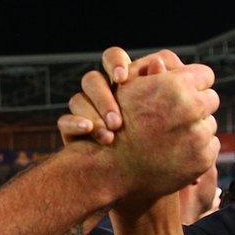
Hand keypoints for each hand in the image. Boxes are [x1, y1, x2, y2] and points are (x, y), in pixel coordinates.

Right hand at [58, 48, 185, 145]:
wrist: (149, 175)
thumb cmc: (165, 139)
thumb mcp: (170, 113)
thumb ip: (164, 88)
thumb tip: (157, 62)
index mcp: (124, 82)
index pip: (113, 58)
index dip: (115, 63)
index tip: (122, 78)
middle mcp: (102, 93)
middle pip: (92, 79)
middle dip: (103, 96)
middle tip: (118, 120)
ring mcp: (86, 112)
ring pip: (78, 99)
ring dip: (93, 114)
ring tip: (110, 135)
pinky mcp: (74, 132)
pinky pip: (64, 122)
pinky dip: (75, 124)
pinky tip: (89, 131)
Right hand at [94, 61, 217, 210]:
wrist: (113, 169)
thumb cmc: (118, 125)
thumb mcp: (130, 90)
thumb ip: (155, 75)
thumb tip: (164, 63)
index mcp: (176, 85)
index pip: (205, 75)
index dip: (194, 82)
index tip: (186, 91)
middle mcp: (191, 108)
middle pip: (212, 99)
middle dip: (198, 105)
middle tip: (180, 114)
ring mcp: (199, 136)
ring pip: (210, 124)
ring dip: (197, 128)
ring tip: (174, 136)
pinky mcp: (203, 159)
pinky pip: (211, 146)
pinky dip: (198, 149)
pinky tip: (177, 152)